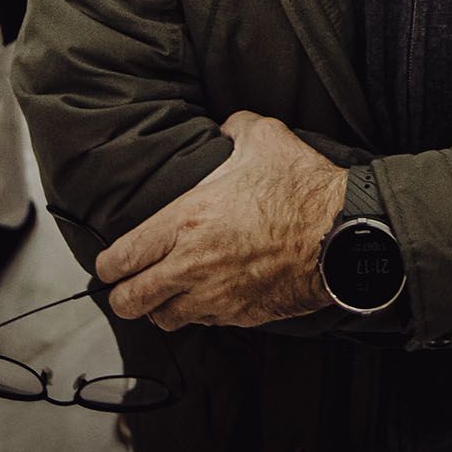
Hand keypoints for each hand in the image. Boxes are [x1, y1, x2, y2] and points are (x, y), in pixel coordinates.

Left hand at [98, 111, 345, 330]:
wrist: (343, 236)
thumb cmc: (303, 188)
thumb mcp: (263, 137)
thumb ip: (232, 128)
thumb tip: (225, 127)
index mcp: (187, 221)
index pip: (123, 257)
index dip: (107, 265)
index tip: (108, 264)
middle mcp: (192, 265)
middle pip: (131, 300)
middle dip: (122, 296)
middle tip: (125, 287)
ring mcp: (216, 296)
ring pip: (164, 319)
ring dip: (158, 309)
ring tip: (163, 296)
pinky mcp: (242, 315)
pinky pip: (204, 324)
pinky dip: (197, 314)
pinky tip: (204, 298)